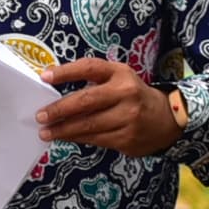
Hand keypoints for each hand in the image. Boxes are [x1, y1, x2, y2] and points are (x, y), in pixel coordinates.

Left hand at [34, 57, 182, 156]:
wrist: (168, 118)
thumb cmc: (133, 95)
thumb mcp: (119, 78)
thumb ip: (93, 80)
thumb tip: (53, 87)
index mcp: (121, 74)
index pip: (89, 68)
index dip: (66, 72)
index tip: (44, 76)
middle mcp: (125, 94)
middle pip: (85, 101)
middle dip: (59, 110)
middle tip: (41, 116)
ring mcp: (128, 118)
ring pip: (88, 125)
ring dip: (63, 130)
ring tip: (46, 132)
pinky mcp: (127, 139)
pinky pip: (95, 139)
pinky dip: (77, 138)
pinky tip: (66, 137)